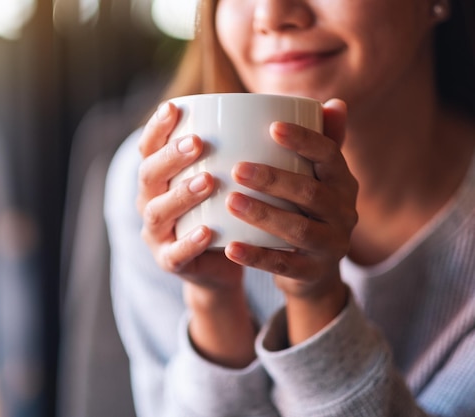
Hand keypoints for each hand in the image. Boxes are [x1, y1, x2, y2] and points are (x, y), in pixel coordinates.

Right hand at [137, 101, 254, 366]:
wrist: (223, 265)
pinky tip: (207, 231)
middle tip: (199, 142)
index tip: (175, 107)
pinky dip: (189, 242)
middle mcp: (151, 201)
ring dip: (181, 195)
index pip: (150, 146)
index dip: (157, 127)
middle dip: (171, 156)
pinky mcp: (170, 262)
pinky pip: (175, 253)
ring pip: (158, 213)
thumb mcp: (237, 177)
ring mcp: (157, 234)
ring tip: (208, 181)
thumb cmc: (231, 210)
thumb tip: (329, 105)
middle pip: (149, 175)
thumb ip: (266, 144)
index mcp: (161, 176)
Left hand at [223, 99, 357, 343]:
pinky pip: (284, 265)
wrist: (315, 271)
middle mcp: (344, 213)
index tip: (272, 127)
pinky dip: (257, 257)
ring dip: (264, 215)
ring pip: (299, 230)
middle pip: (311, 193)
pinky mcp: (312, 273)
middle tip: (238, 168)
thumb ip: (323, 143)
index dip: (304, 140)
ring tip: (230, 202)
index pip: (330, 156)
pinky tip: (230, 247)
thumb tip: (334, 102)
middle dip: (274, 179)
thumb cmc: (308, 211)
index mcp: (343, 183)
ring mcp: (331, 246)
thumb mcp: (318, 179)